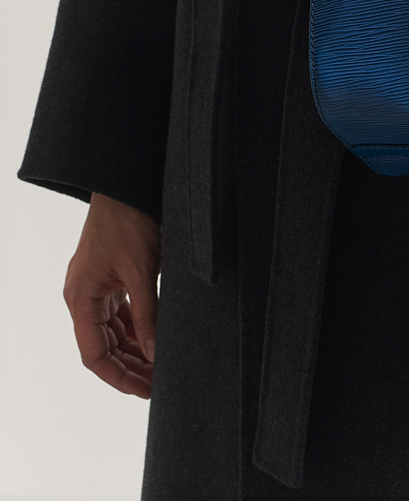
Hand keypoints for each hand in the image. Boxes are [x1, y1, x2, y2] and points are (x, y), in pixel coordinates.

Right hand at [63, 192, 160, 398]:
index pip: (94, 354)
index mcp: (81, 299)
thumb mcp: (142, 271)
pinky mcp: (112, 276)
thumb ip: (148, 313)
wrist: (126, 182)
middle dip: (131, 367)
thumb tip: (156, 353)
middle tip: (160, 383)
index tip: (145, 391)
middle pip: (105, 346)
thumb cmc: (128, 221)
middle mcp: (84, 296)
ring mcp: (97, 286)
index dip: (118, 377)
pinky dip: (139, 326)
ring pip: (115, 330)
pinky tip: (157, 338)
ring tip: (162, 366)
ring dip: (136, 348)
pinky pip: (122, 312)